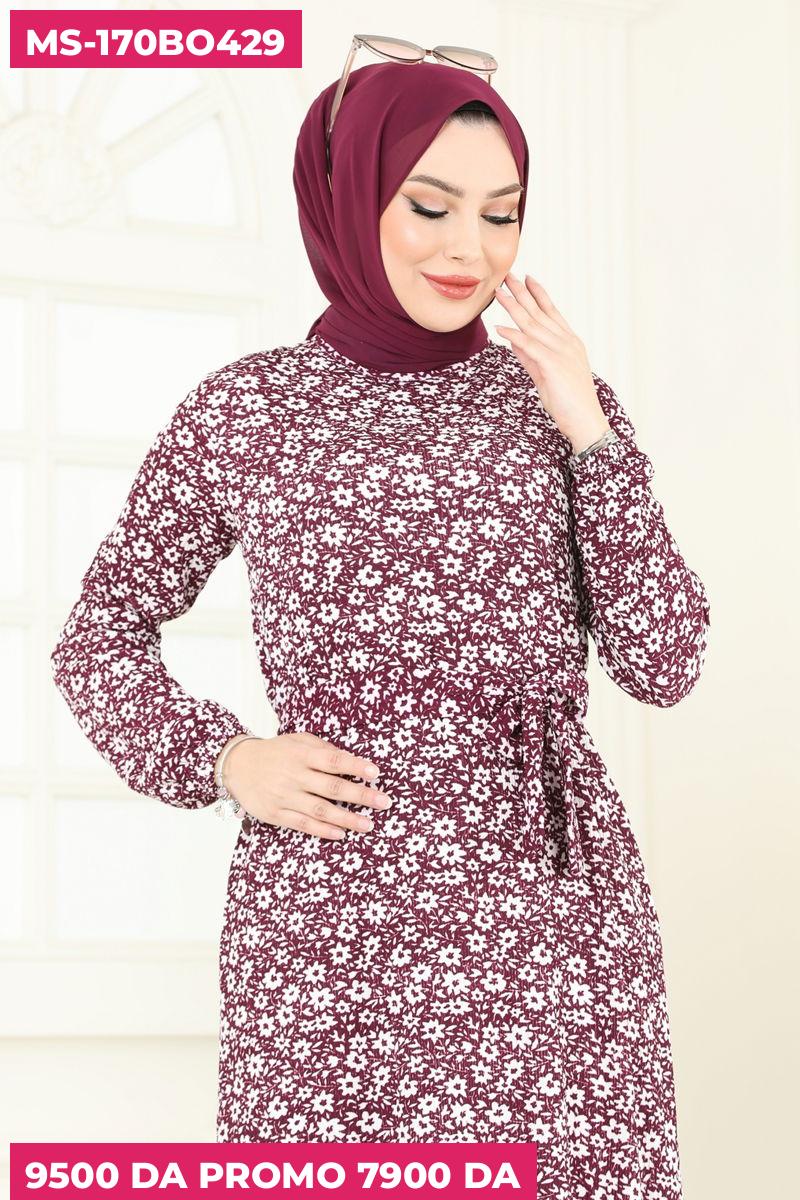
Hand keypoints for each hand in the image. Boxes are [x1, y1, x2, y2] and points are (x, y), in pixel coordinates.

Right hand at [219, 733, 390, 839]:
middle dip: (360, 795)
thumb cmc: (276, 752)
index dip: (355, 766)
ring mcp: (285, 797)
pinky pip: (303, 824)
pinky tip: (341, 834)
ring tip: (368, 825)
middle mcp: (294, 776)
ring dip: (347, 819)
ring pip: (320, 810)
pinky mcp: (277, 814)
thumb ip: (322, 749)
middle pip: (332, 787)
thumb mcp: (298, 741)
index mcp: (302, 755)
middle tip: (384, 802)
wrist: (237, 766)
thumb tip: (350, 760)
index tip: (375, 772)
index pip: (333, 760)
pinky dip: (323, 830)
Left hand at [493, 270, 611, 453]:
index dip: (539, 294)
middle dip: (522, 293)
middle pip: (540, 313)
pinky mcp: (553, 367)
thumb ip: (530, 357)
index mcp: (569, 343)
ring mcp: (561, 353)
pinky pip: (530, 347)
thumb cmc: (568, 402)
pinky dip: (514, 336)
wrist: (585, 421)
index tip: (527, 278)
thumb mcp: (545, 375)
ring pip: (533, 325)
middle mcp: (566, 343)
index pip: (552, 312)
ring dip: (514, 308)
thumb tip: (513, 341)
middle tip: (508, 276)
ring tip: (499, 293)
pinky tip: (500, 327)